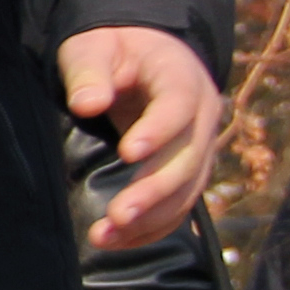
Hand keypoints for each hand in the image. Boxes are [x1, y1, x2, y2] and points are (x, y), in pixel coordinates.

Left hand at [61, 25, 224, 248]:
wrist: (137, 55)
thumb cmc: (111, 48)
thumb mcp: (92, 47)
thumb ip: (88, 73)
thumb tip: (87, 104)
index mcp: (182, 76)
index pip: (179, 105)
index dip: (158, 131)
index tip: (128, 153)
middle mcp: (202, 114)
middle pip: (188, 158)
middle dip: (154, 191)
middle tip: (118, 214)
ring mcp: (199, 145)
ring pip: (187, 189)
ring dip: (150, 218)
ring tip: (106, 236)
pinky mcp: (187, 170)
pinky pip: (179, 204)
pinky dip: (152, 227)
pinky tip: (118, 241)